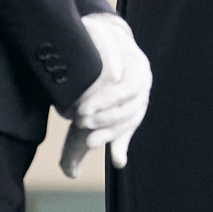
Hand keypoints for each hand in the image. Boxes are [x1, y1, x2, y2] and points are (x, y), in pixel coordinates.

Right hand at [65, 11, 151, 170]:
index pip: (128, 124)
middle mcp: (140, 89)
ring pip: (128, 94)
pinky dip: (107, 89)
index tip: (98, 147)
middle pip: (130, 112)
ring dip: (105, 106)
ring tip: (83, 114)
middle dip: (107, 124)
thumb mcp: (84, 112)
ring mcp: (137, 70)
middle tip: (84, 128)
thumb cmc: (87, 82)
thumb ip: (78, 140)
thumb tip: (72, 174)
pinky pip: (123, 75)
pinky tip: (91, 94)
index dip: (115, 138)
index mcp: (132, 104)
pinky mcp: (129, 53)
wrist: (91, 36)